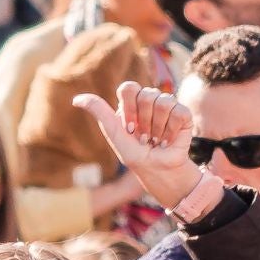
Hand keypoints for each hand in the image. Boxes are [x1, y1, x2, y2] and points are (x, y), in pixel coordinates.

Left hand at [73, 83, 199, 209]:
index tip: (130, 128)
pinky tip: (168, 141)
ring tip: (156, 140)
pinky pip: (179, 111)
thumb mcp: (114, 134)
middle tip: (144, 138)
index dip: (130, 108)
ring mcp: (167, 105)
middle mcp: (149, 100)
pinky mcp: (183, 114)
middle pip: (147, 95)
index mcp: (131, 102)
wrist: (158, 171)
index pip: (129, 88)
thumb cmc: (135, 155)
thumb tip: (76, 99)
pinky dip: (171, 131)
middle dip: (144, 122)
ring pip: (163, 102)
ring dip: (158, 128)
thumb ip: (99, 112)